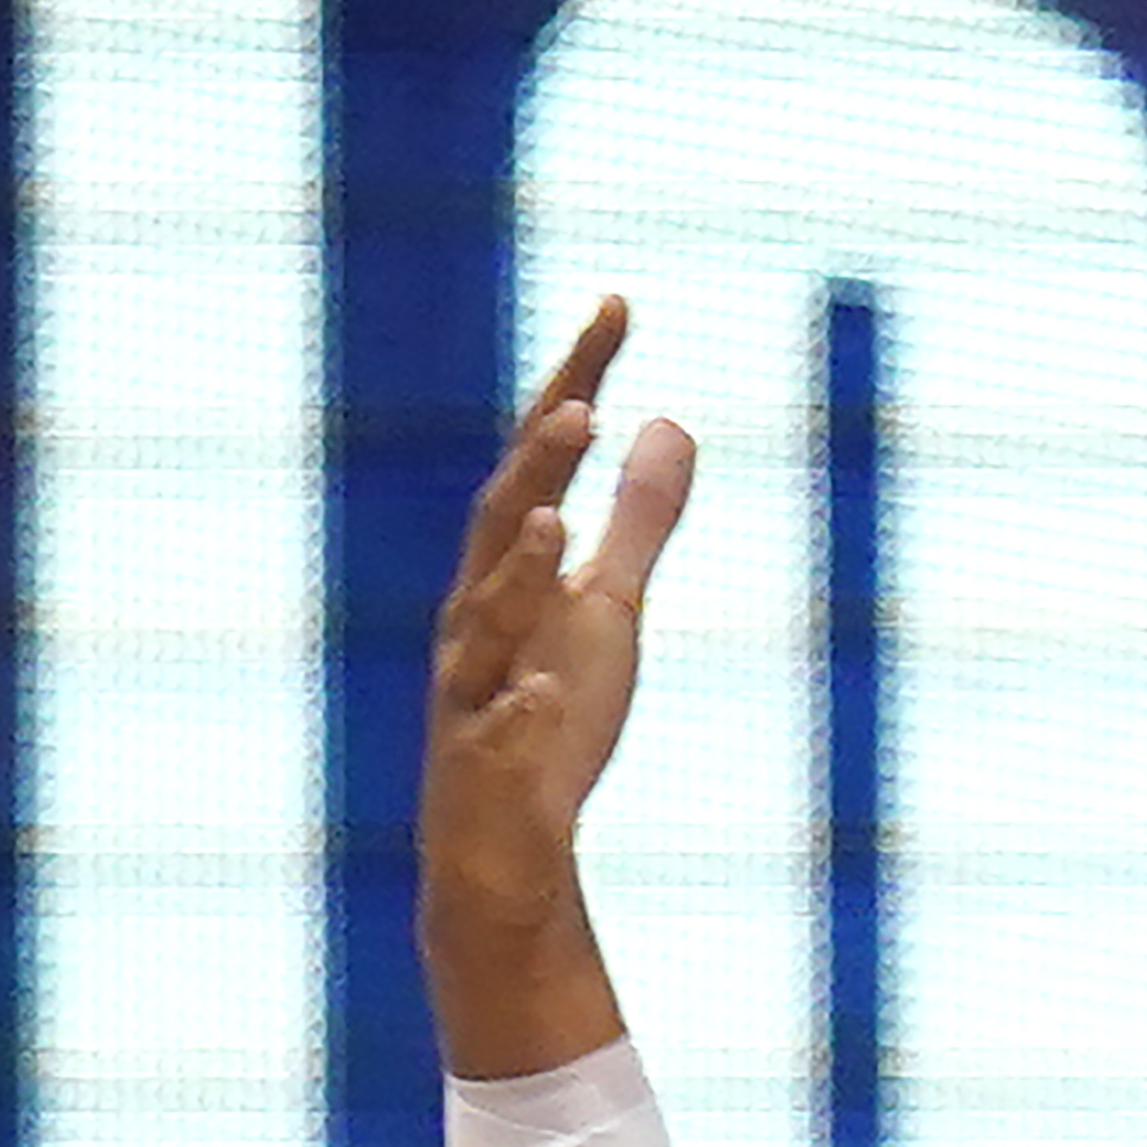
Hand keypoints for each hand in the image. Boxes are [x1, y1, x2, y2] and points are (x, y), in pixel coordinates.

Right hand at [425, 296, 697, 923]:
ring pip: (486, 624)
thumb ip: (641, 516)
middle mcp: (480, 614)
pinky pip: (498, 736)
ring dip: (518, 572)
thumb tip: (673, 420)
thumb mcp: (611, 606)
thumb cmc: (552, 716)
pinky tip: (550, 691)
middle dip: (537, 465)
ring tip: (555, 521)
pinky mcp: (483, 768)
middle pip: (502, 523)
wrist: (503, 845)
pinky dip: (523, 712)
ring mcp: (474, 691)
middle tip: (583, 403)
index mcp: (513, 568)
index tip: (619, 301)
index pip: (542, 457)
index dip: (577, 376)